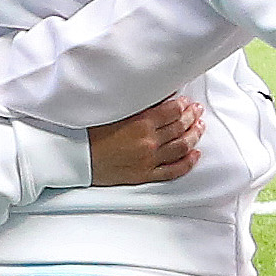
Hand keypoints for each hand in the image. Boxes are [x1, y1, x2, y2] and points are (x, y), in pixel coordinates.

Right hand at [84, 93, 208, 185]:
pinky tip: (195, 154)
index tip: (187, 101)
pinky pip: (173, 170)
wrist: (76, 158)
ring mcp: (149, 160)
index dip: (184, 105)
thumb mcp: (115, 112)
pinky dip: (187, 162)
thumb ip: (139, 108)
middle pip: (180, 127)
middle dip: (192, 117)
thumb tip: (158, 100)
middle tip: (197, 110)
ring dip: (194, 136)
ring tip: (199, 127)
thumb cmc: (90, 132)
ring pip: (181, 147)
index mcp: (141, 123)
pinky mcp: (145, 175)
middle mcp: (149, 141)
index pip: (172, 111)